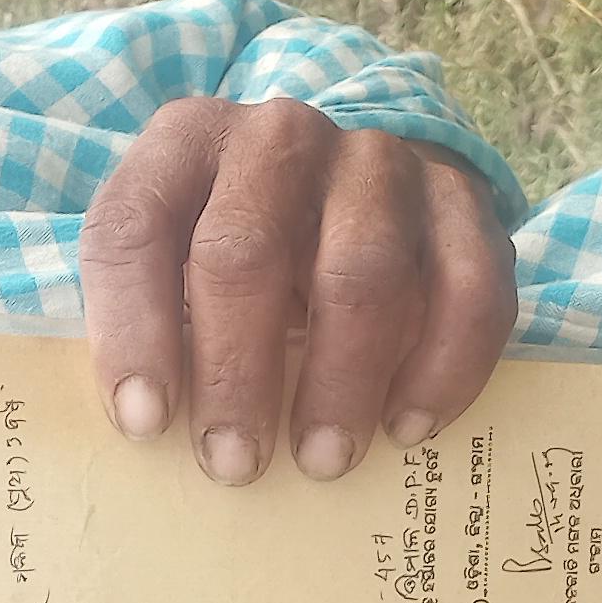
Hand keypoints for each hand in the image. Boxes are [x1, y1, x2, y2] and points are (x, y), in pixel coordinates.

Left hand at [82, 97, 517, 485]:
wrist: (351, 187)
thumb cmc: (236, 256)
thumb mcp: (171, 265)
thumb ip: (156, 326)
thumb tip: (154, 432)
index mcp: (186, 142)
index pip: (136, 224)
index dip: (134, 327)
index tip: (145, 423)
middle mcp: (280, 138)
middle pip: (245, 250)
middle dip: (235, 370)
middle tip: (233, 463)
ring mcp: (377, 162)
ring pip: (362, 270)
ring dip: (341, 380)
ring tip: (322, 460)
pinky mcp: (459, 200)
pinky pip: (467, 286)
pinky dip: (442, 366)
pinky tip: (408, 427)